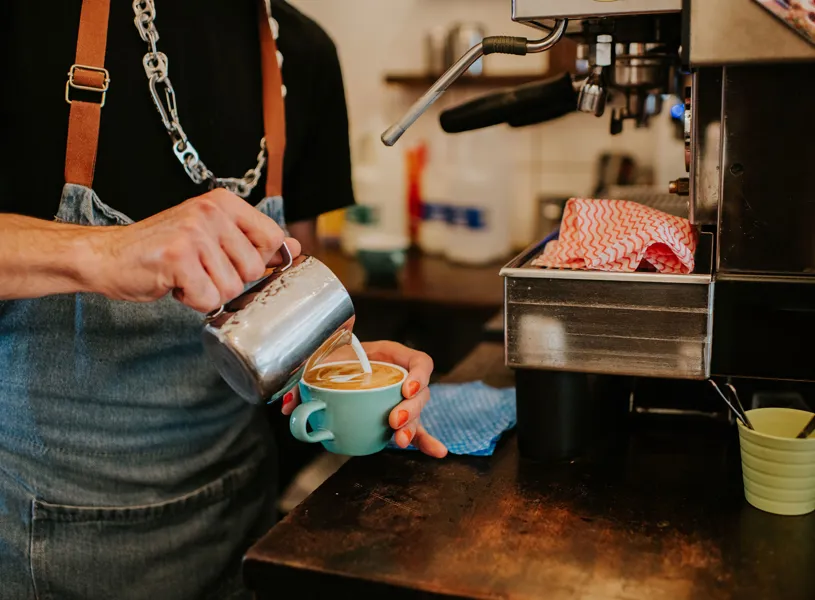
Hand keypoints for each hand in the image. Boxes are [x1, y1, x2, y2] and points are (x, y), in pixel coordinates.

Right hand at [85, 189, 300, 311]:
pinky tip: (174, 284)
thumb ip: (252, 240)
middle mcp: (211, 212)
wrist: (108, 256)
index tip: (231, 261)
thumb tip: (294, 248)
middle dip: (229, 280)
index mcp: (224, 202)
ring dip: (208, 291)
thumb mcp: (212, 235)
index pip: (272, 238)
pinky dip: (192, 300)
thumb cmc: (162, 249)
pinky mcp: (178, 258)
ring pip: (232, 288)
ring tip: (185, 275)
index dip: (258, 260)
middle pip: (253, 269)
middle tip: (200, 269)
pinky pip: (208, 298)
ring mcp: (194, 233)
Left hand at [282, 341, 447, 458]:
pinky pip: (415, 430)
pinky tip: (437, 453)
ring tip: (400, 440)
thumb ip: (304, 379)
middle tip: (393, 420)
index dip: (419, 374)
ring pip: (417, 413)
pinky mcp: (396, 418)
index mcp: (390, 355)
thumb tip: (289, 405)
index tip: (406, 388)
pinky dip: (425, 441)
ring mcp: (400, 399)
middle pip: (420, 392)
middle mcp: (400, 376)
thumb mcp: (320, 360)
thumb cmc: (330, 357)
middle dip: (411, 409)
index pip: (419, 361)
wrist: (327, 364)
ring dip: (414, 428)